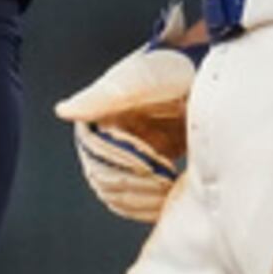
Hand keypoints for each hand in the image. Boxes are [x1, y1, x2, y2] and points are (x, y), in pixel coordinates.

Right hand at [51, 9, 205, 224]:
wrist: (208, 71)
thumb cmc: (179, 68)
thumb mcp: (146, 78)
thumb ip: (105, 94)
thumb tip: (64, 111)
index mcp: (101, 111)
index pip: (96, 149)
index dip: (122, 160)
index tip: (152, 164)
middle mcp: (108, 131)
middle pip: (101, 173)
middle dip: (131, 183)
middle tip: (162, 183)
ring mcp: (125, 149)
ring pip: (113, 190)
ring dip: (136, 199)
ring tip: (165, 192)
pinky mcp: (144, 164)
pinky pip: (129, 197)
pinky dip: (142, 206)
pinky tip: (163, 202)